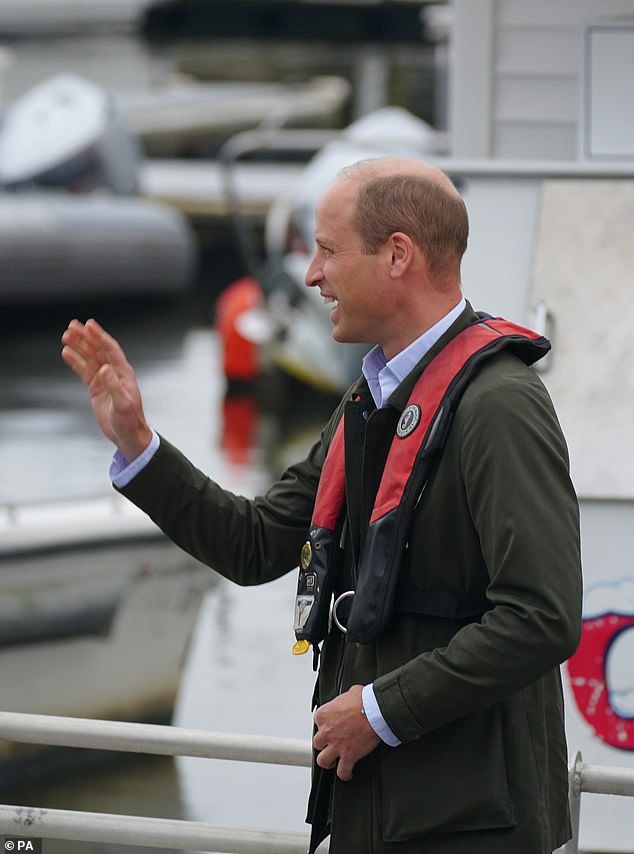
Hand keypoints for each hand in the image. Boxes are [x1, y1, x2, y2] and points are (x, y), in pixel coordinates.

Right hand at [61, 318, 152, 461]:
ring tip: (66, 335)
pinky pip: (84, 371)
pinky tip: (66, 353)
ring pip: (90, 359)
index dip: (100, 336)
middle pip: (98, 350)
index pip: (110, 350)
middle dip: (86, 337)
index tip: (88, 325)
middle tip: (72, 325)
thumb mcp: (122, 404)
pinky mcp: (96, 388)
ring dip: (79, 346)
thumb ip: (113, 386)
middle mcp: (114, 373)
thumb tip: (104, 369)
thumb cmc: (129, 421)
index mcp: (124, 373)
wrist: (127, 435)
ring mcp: (105, 380)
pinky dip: (76, 362)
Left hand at [313, 684, 380, 780]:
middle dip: (325, 743)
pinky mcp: (348, 756)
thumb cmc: (365, 701)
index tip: (331, 727)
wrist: (376, 712)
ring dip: (328, 761)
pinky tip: (347, 773)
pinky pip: (342, 771)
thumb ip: (343, 700)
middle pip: (318, 742)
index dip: (326, 726)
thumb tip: (349, 699)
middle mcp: (327, 731)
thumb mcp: (349, 693)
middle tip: (331, 743)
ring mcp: (336, 745)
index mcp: (324, 715)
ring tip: (333, 762)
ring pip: (322, 760)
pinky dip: (345, 774)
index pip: (318, 723)